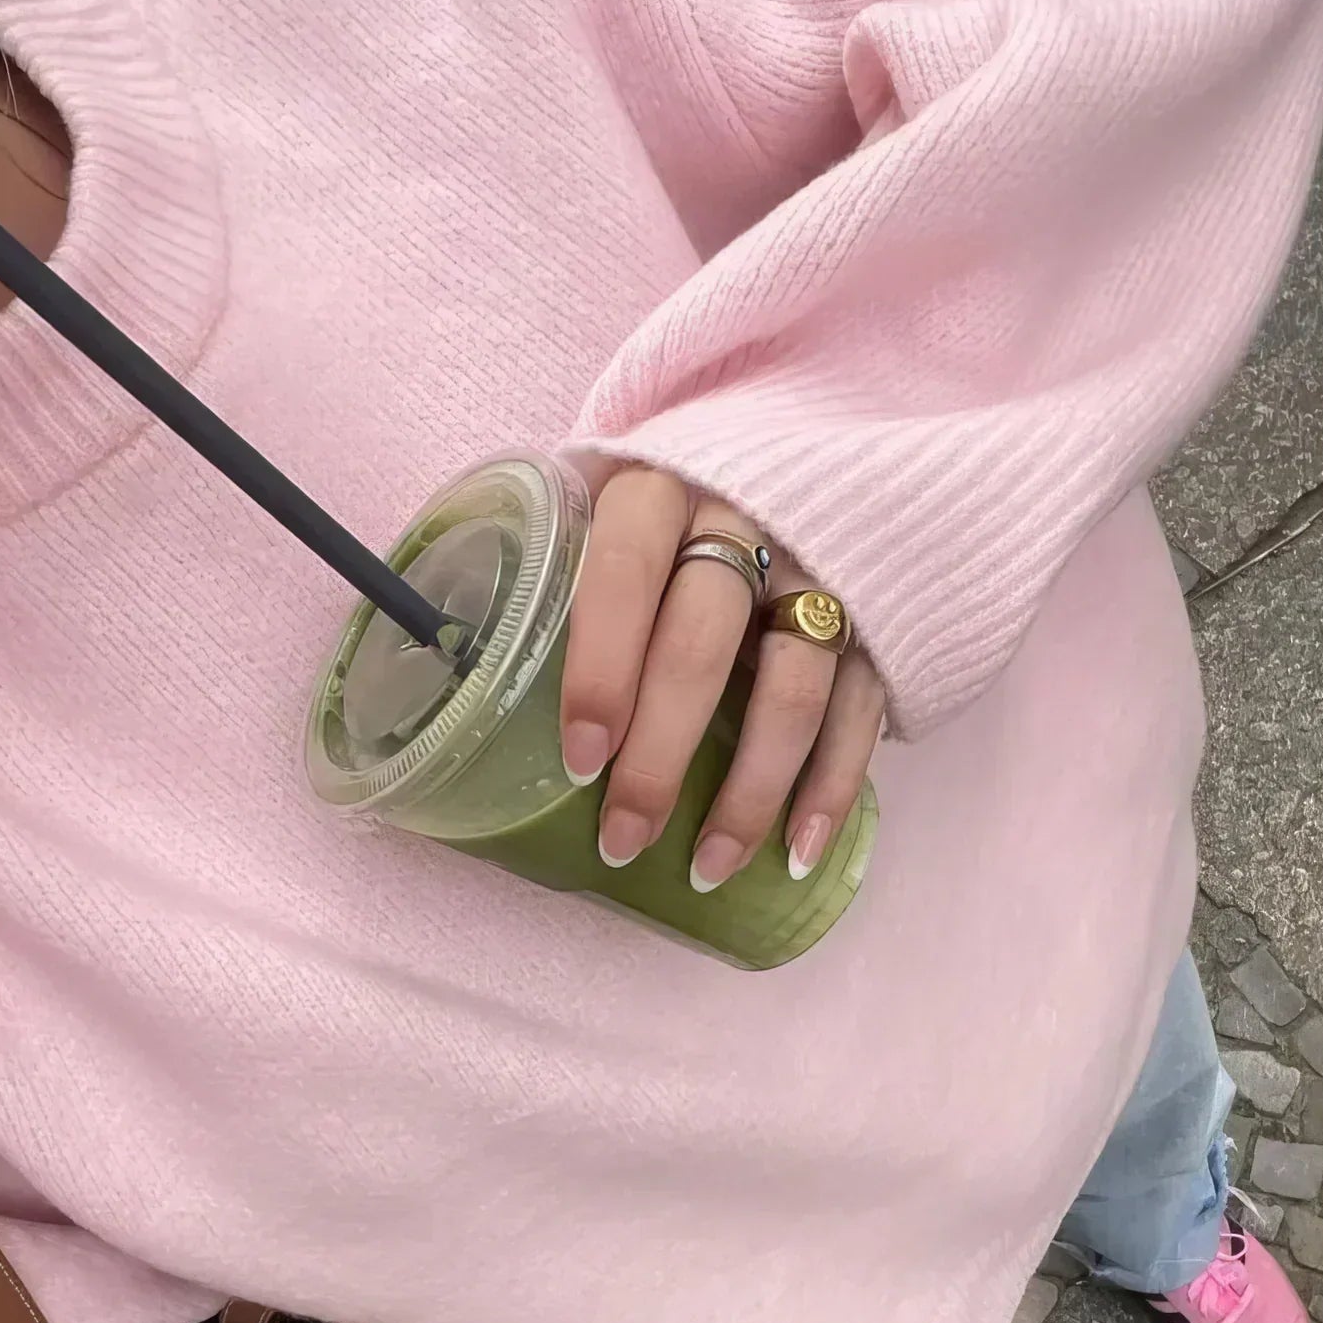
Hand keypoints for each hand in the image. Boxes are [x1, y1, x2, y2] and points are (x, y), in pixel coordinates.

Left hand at [559, 465, 884, 888]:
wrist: (795, 457)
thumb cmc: (665, 507)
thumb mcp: (599, 498)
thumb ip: (547, 559)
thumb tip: (446, 647)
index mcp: (662, 487)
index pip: (627, 572)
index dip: (601, 666)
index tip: (580, 756)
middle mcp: (749, 522)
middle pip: (703, 646)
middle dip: (660, 754)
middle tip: (625, 835)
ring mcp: (821, 574)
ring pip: (792, 690)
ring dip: (750, 791)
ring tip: (708, 866)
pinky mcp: (875, 621)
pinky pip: (858, 712)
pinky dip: (830, 789)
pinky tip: (793, 852)